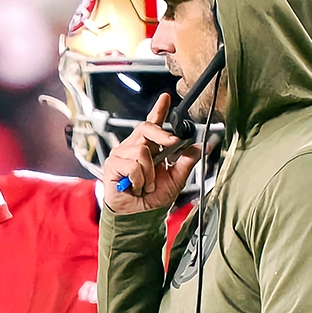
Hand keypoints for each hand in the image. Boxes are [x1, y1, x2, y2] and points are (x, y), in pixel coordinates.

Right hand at [101, 94, 201, 214]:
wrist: (138, 215)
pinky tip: (136, 187)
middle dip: (161, 135)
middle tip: (172, 143)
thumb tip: (199, 147)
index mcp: (148, 148)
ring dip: (150, 173)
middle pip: (146, 128)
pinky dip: (140, 179)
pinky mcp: (112, 165)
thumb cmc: (152, 197)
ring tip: (147, 185)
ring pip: (142, 151)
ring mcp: (121, 155)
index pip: (152, 124)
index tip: (166, 98)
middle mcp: (133, 147)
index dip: (159, 110)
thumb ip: (186, 162)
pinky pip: (133, 166)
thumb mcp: (176, 179)